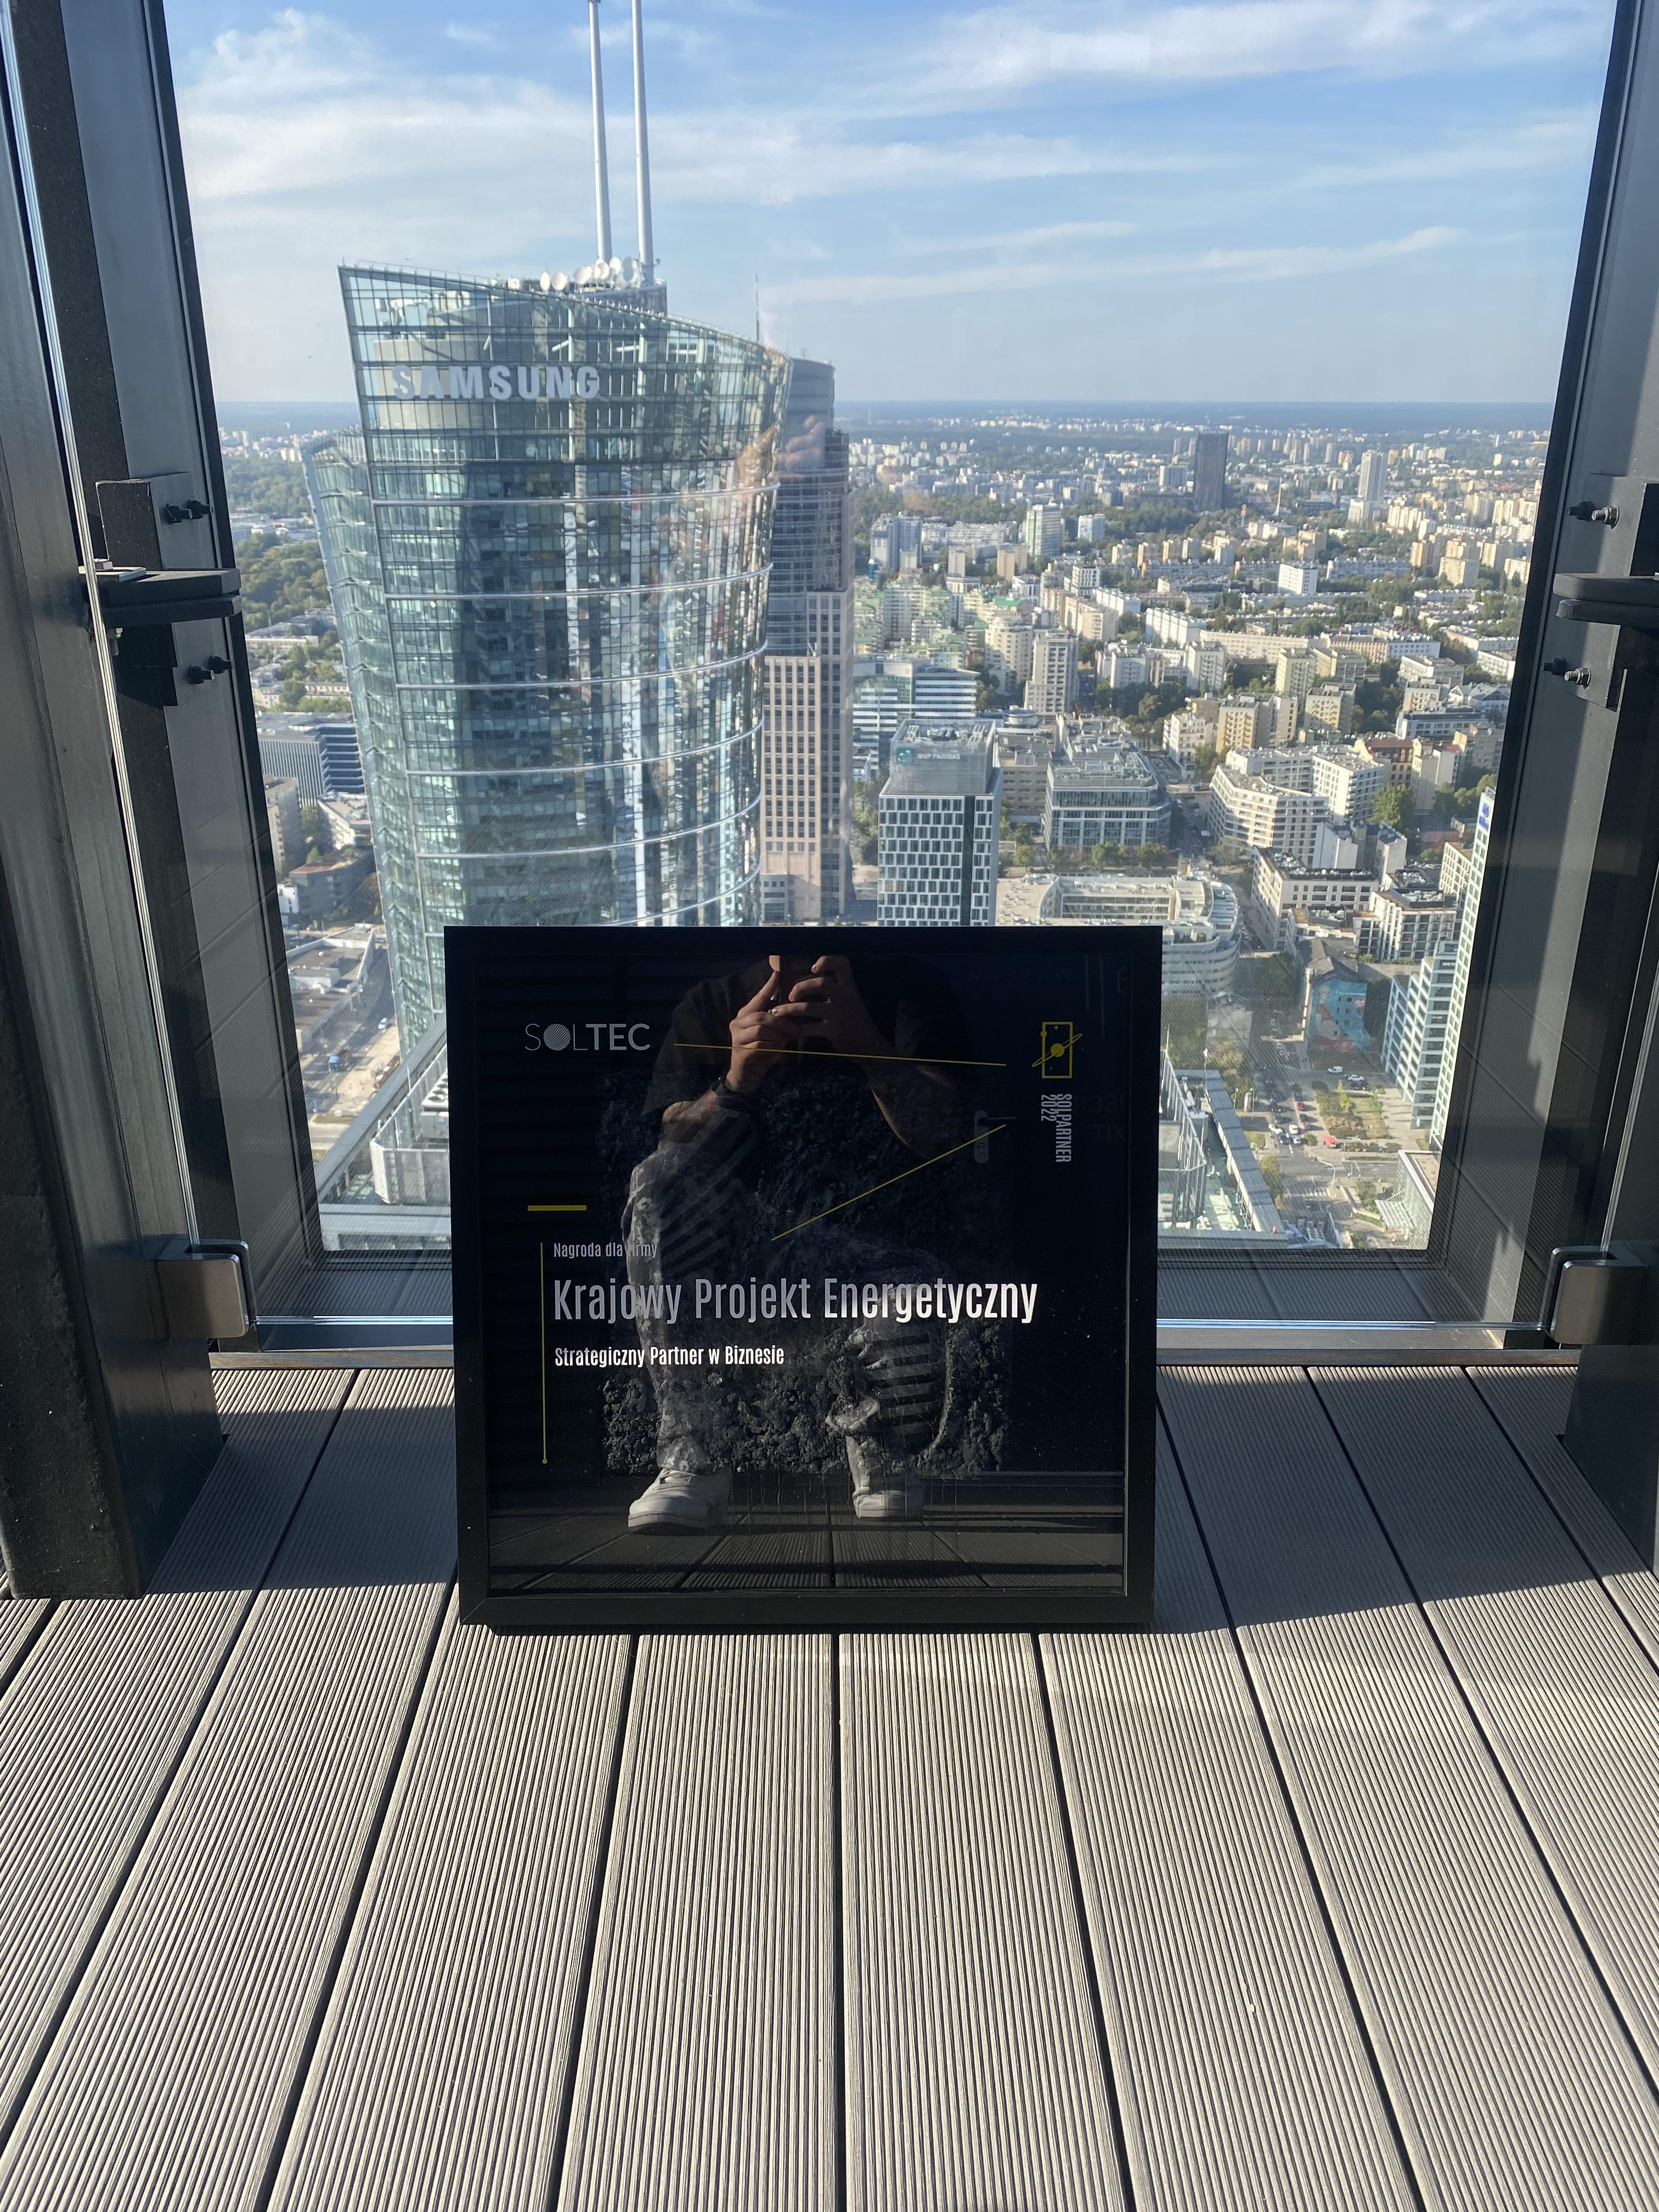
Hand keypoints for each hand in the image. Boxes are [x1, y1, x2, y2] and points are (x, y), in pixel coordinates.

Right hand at [725, 967, 785, 1093]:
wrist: (746, 1076)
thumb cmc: (760, 1053)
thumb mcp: (770, 1035)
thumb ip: (777, 1022)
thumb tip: (795, 1010)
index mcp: (745, 1016)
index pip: (758, 999)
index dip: (768, 987)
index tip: (778, 974)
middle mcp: (737, 1024)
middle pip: (762, 1016)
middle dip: (782, 1022)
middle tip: (797, 1029)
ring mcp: (737, 1039)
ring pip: (761, 1030)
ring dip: (778, 1036)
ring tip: (786, 1043)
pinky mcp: (740, 1053)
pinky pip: (761, 1045)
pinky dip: (773, 1048)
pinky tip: (778, 1052)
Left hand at [769, 956, 890, 1063]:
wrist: (870, 1047)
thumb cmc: (856, 1022)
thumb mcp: (851, 1002)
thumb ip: (836, 991)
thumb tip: (807, 982)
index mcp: (850, 988)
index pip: (843, 965)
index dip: (827, 961)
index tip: (814, 968)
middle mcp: (846, 998)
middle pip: (820, 983)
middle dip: (800, 987)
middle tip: (791, 995)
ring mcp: (839, 1015)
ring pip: (809, 1007)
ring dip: (789, 1009)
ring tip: (777, 1012)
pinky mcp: (834, 1031)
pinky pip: (810, 1028)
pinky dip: (796, 1029)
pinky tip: (789, 1031)